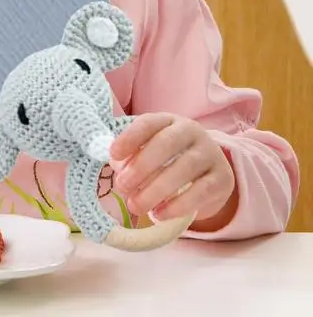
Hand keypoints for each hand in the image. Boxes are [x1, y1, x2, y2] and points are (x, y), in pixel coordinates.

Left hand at [109, 113, 236, 229]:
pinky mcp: (222, 178)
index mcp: (168, 120)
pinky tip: (159, 214)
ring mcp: (210, 153)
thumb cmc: (170, 159)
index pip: (148, 123)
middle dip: (141, 166)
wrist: (210, 174)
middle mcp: (192, 131)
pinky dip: (177, 205)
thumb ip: (133, 156)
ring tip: (136, 205)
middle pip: (166, 143)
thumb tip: (117, 167)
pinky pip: (201, 191)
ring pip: (184, 168)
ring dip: (156, 189)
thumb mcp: (151, 151)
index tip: (113, 156)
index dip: (130, 138)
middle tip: (122, 186)